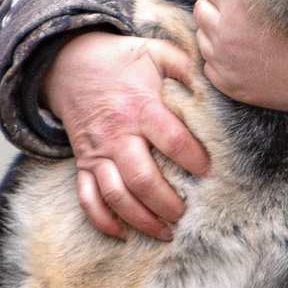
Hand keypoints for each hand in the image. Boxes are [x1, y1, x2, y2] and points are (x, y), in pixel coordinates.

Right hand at [44, 30, 212, 239]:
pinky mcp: (83, 163)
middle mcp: (117, 134)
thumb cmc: (121, 61)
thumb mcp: (156, 53)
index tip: (208, 171)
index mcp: (139, 107)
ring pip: (116, 195)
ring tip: (166, 232)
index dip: (192, 158)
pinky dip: (103, 221)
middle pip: (141, 178)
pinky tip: (123, 234)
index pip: (170, 139)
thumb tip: (219, 79)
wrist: (68, 63)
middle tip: (186, 213)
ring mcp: (97, 152)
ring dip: (141, 219)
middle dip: (167, 202)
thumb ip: (187, 66)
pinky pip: (87, 198)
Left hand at [195, 0, 287, 113]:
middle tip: (237, 14)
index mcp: (240, 5)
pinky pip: (209, 63)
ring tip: (242, 38)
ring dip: (216, 33)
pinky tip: (243, 59)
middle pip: (201, 8)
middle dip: (216, 8)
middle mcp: (225, 31)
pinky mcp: (224, 82)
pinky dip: (220, 60)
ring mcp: (222, 59)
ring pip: (202, 36)